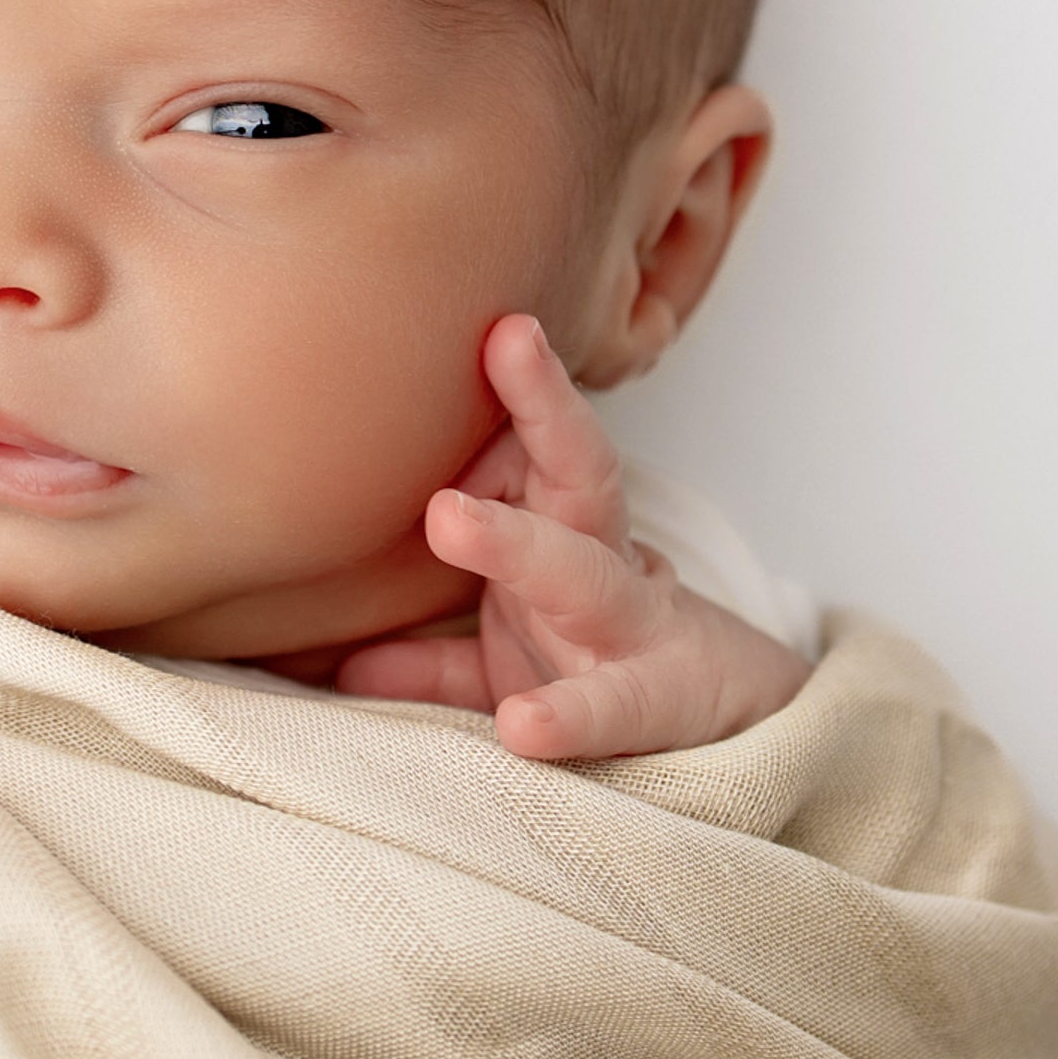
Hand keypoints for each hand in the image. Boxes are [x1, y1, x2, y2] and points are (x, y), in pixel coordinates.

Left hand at [335, 313, 812, 761]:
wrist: (723, 732)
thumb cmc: (604, 672)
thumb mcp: (513, 654)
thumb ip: (430, 658)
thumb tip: (334, 663)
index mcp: (571, 536)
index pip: (546, 447)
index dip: (527, 389)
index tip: (498, 325)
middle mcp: (604, 568)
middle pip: (582, 473)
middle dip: (545, 409)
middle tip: (506, 340)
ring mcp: (632, 634)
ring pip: (583, 573)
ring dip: (515, 543)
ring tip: (447, 515)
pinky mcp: (650, 707)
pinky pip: (602, 709)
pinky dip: (562, 718)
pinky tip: (521, 727)